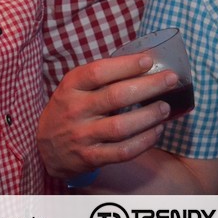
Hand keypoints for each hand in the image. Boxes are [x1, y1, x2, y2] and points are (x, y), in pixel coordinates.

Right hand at [37, 53, 178, 179]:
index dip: (126, 65)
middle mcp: (75, 110)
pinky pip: (122, 151)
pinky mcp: (90, 158)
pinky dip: (144, 141)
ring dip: (149, 115)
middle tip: (170, 79)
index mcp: (71, 86)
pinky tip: (156, 131)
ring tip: (165, 107)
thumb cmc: (70, 109)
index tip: (148, 60)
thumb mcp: (75, 87)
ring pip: (121, 127)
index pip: (99, 72)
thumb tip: (143, 61)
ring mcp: (82, 136)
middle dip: (148, 86)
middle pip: (115, 97)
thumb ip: (102, 75)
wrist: (46, 148)